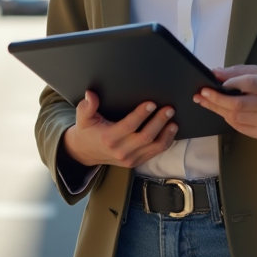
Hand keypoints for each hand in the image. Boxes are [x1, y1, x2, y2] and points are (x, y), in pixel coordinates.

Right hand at [62, 91, 177, 167]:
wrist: (87, 153)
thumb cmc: (88, 131)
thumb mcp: (83, 118)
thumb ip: (87, 106)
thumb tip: (91, 95)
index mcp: (108, 138)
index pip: (129, 126)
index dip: (141, 114)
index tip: (151, 104)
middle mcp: (120, 150)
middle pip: (145, 137)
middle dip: (159, 122)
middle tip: (168, 109)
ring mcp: (130, 159)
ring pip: (154, 147)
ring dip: (166, 133)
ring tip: (173, 121)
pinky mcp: (136, 162)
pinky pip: (155, 153)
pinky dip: (165, 142)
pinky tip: (170, 131)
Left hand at [193, 65, 256, 139]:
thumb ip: (237, 72)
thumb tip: (214, 73)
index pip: (248, 84)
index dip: (227, 85)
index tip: (208, 85)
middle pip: (238, 105)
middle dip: (215, 100)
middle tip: (201, 95)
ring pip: (236, 118)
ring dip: (218, 110)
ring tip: (208, 102)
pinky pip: (240, 127)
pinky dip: (228, 119)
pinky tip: (223, 111)